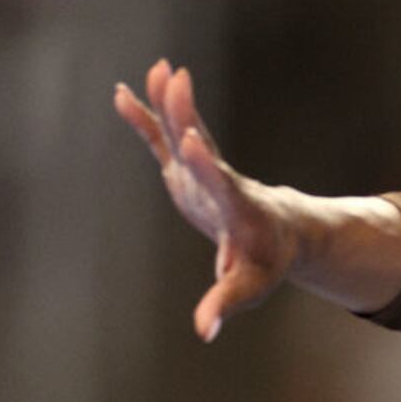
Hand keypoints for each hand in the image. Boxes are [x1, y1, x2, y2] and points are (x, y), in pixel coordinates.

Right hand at [114, 59, 295, 341]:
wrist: (278, 233)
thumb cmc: (265, 263)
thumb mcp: (249, 287)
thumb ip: (225, 304)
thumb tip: (205, 333)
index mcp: (236, 206)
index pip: (219, 181)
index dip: (203, 162)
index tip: (190, 139)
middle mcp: (220, 180)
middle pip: (201, 145)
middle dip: (188, 114)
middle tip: (177, 79)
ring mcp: (201, 170)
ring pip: (184, 130)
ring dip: (170, 101)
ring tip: (160, 68)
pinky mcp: (185, 169)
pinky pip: (162, 137)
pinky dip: (145, 116)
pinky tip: (122, 92)